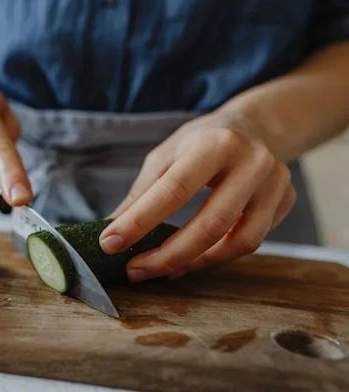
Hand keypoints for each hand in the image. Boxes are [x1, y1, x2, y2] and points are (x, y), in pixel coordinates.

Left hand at [99, 110, 295, 281]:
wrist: (254, 126)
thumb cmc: (201, 142)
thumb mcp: (166, 156)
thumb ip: (141, 194)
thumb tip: (110, 232)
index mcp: (215, 144)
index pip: (174, 190)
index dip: (140, 221)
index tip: (110, 244)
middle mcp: (252, 162)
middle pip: (210, 225)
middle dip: (167, 256)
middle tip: (135, 270)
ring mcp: (276, 184)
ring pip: (238, 242)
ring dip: (194, 263)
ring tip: (161, 269)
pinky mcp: (286, 202)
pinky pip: (250, 242)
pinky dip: (216, 256)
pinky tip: (191, 259)